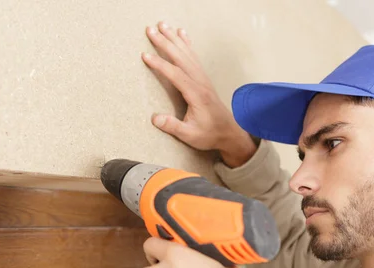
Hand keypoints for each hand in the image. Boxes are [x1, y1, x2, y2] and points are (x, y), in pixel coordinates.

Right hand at [142, 21, 257, 166]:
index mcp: (196, 94)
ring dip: (174, 39)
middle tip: (150, 30)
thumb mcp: (190, 135)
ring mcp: (203, 79)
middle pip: (181, 58)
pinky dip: (186, 44)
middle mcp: (200, 83)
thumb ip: (173, 126)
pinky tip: (181, 34)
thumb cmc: (209, 134)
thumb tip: (155, 118)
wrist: (228, 132)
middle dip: (165, 43)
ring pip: (187, 54)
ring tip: (162, 25)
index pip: (176, 75)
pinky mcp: (203, 79)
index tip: (145, 56)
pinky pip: (194, 57)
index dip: (160, 65)